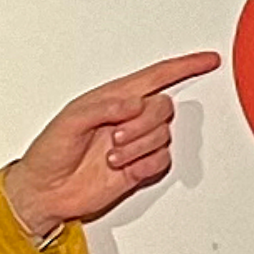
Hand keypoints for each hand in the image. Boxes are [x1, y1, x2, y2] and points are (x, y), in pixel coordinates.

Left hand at [3, 51, 221, 237]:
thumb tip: (134, 103)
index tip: (207, 60)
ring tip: (113, 157)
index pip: (156, 76)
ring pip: (164, 136)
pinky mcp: (139, 168)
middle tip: (117, 138)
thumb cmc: (49, 153)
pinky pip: (162, 161)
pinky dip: (145, 165)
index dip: (184, 67)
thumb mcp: (69, 121)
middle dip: (144, 123)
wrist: (46, 192)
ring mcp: (135, 144)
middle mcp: (127, 119)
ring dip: (139, 148)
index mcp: (112, 98)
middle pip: (163, 107)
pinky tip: (124, 169)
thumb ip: (104, 107)